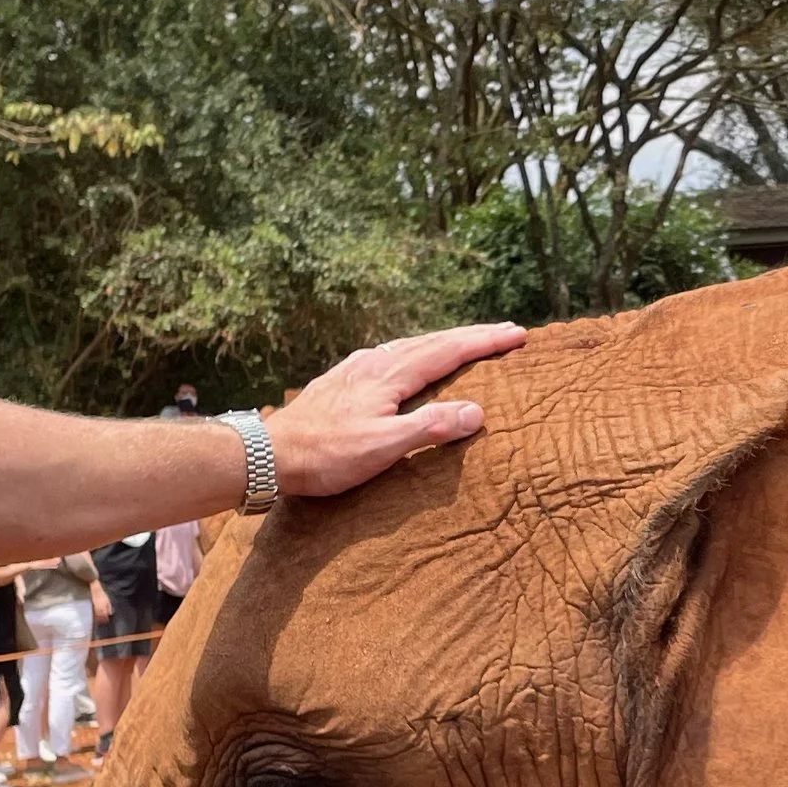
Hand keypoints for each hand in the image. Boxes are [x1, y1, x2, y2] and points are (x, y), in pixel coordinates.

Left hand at [265, 321, 526, 499]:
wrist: (269, 454)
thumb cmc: (325, 455)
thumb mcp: (383, 446)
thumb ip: (430, 426)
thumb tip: (477, 411)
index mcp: (390, 376)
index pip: (449, 351)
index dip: (485, 342)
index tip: (518, 334)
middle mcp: (374, 363)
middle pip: (432, 341)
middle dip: (471, 336)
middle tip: (505, 331)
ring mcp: (355, 369)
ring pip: (409, 345)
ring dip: (442, 341)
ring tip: (464, 342)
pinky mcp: (340, 380)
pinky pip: (388, 355)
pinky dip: (413, 351)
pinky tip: (405, 358)